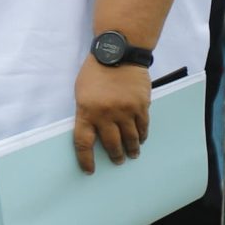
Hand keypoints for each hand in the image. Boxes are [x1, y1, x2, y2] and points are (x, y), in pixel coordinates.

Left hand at [73, 55, 151, 173]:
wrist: (118, 54)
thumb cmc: (95, 72)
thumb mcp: (81, 92)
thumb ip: (86, 112)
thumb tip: (93, 131)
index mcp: (86, 112)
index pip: (83, 142)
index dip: (86, 159)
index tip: (89, 170)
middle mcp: (105, 115)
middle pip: (111, 144)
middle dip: (114, 155)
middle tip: (117, 160)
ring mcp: (125, 111)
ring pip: (130, 138)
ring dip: (131, 149)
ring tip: (132, 155)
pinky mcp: (141, 106)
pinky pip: (143, 127)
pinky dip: (142, 135)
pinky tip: (141, 139)